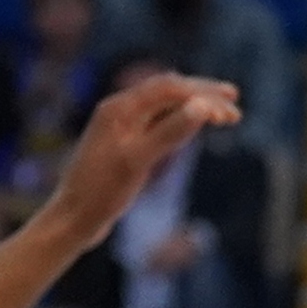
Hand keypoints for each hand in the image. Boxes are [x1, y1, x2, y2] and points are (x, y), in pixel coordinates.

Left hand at [44, 68, 237, 233]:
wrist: (71, 220)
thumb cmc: (101, 193)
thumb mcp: (137, 162)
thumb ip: (170, 132)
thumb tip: (202, 106)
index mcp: (119, 108)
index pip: (169, 88)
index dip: (203, 92)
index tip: (231, 106)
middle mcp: (119, 111)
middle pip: (168, 92)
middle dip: (202, 95)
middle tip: (235, 104)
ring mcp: (121, 127)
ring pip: (164, 106)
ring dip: (193, 107)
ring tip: (222, 115)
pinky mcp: (124, 144)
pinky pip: (157, 121)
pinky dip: (180, 121)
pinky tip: (193, 127)